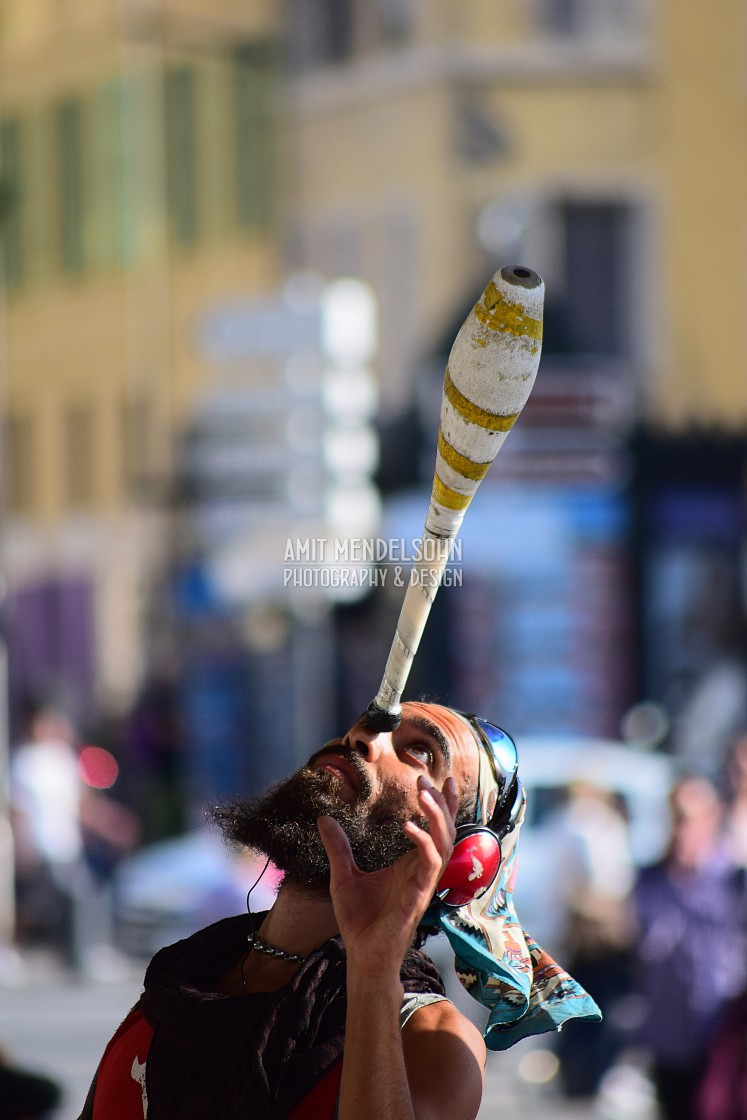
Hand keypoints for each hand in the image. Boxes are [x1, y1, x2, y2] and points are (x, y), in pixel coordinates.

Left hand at [317, 776, 457, 975]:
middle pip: (446, 830)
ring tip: (422, 793)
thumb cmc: (360, 920)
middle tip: (426, 777)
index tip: (440, 777)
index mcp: (411, 864)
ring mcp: (423, 883)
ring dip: (437, 815)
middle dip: (441, 802)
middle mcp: (422, 871)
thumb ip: (338, 847)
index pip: (435, 829)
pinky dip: (423, 842)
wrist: (361, 955)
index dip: (442, 804)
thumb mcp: (342, 875)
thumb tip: (324, 819)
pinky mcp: (418, 896)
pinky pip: (429, 864)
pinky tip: (408, 826)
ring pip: (444, 842)